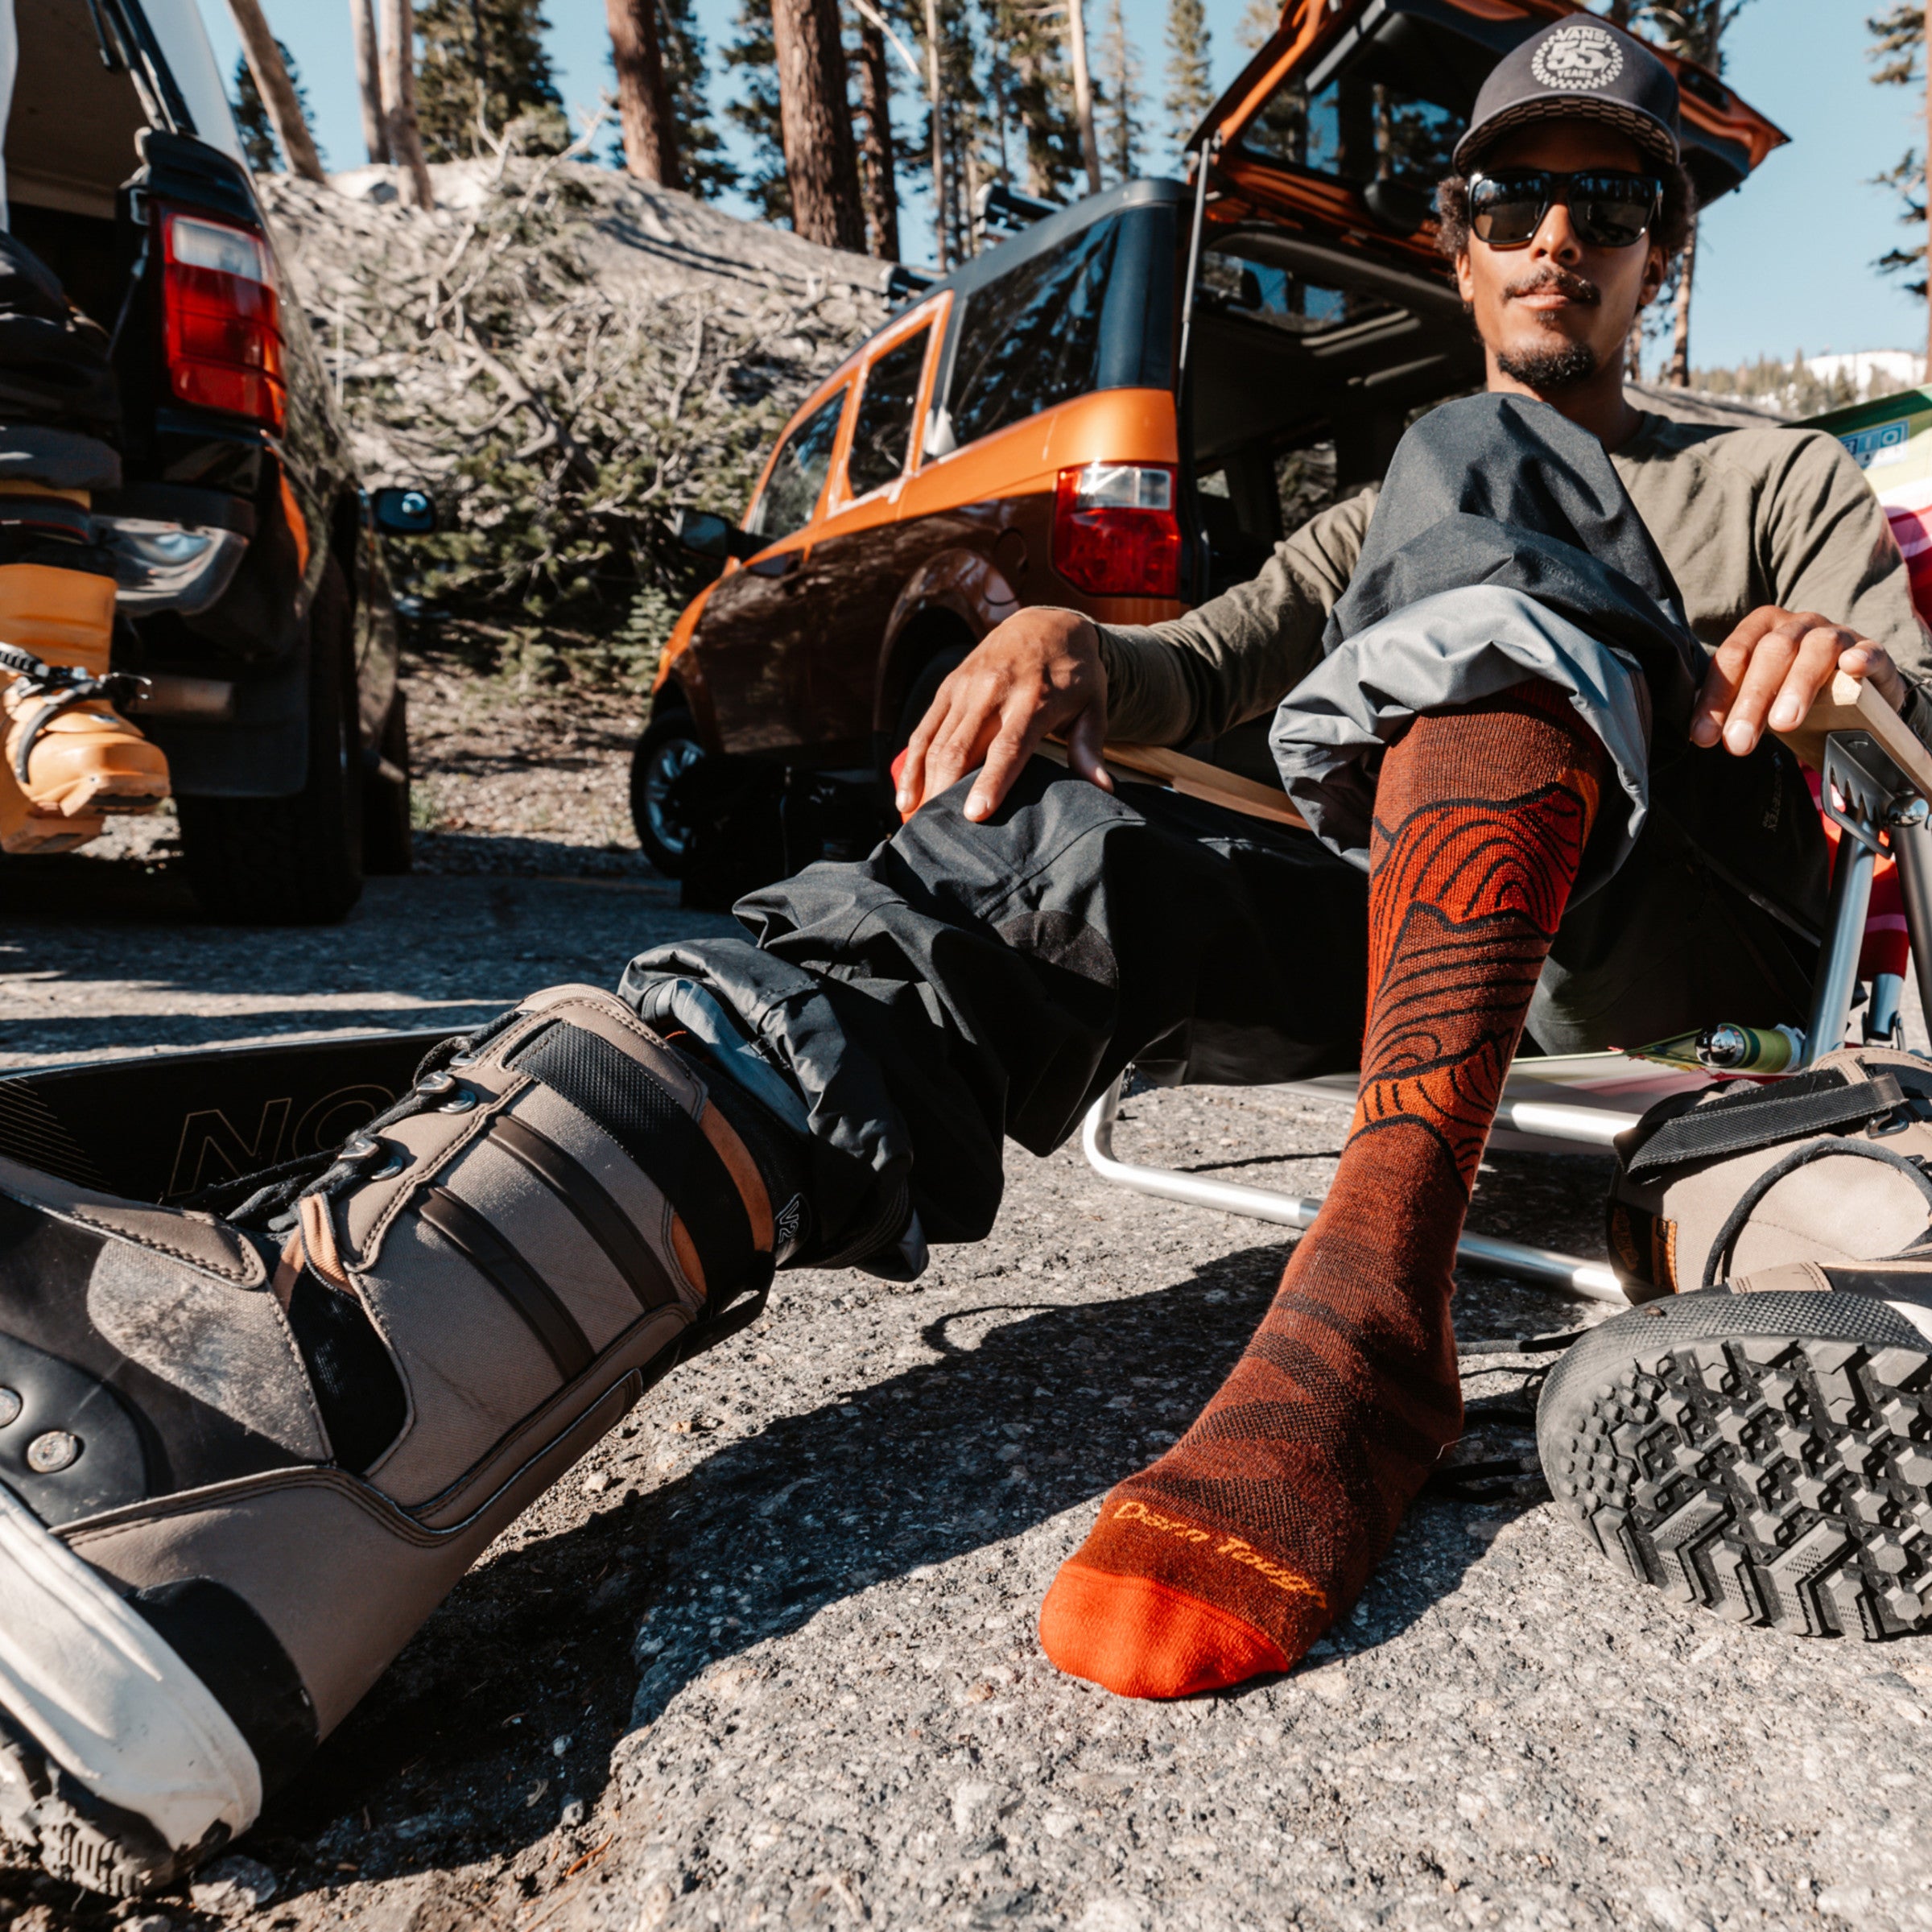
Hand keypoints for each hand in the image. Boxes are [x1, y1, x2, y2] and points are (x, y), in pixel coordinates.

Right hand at [894, 608, 1111, 821]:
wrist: (1045, 623)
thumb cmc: (1073, 675)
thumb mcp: (1093, 705)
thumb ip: (1090, 747)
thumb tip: (1103, 789)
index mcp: (1033, 700)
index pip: (1008, 747)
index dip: (991, 781)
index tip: (974, 814)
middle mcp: (994, 692)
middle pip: (963, 750)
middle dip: (945, 793)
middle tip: (936, 834)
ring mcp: (966, 688)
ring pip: (937, 743)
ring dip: (925, 786)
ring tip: (919, 826)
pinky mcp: (948, 687)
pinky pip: (923, 730)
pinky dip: (910, 765)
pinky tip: (904, 798)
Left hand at [1691, 606, 1907, 755]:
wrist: (1851, 695)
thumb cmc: (1790, 694)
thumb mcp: (1757, 699)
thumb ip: (1729, 707)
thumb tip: (1698, 733)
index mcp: (1761, 630)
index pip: (1733, 657)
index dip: (1716, 697)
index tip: (1703, 737)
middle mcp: (1797, 626)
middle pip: (1772, 653)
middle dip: (1752, 699)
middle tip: (1738, 742)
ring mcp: (1837, 635)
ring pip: (1817, 649)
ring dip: (1798, 686)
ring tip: (1783, 723)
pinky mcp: (1873, 651)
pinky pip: (1870, 650)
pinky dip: (1862, 658)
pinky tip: (1852, 668)